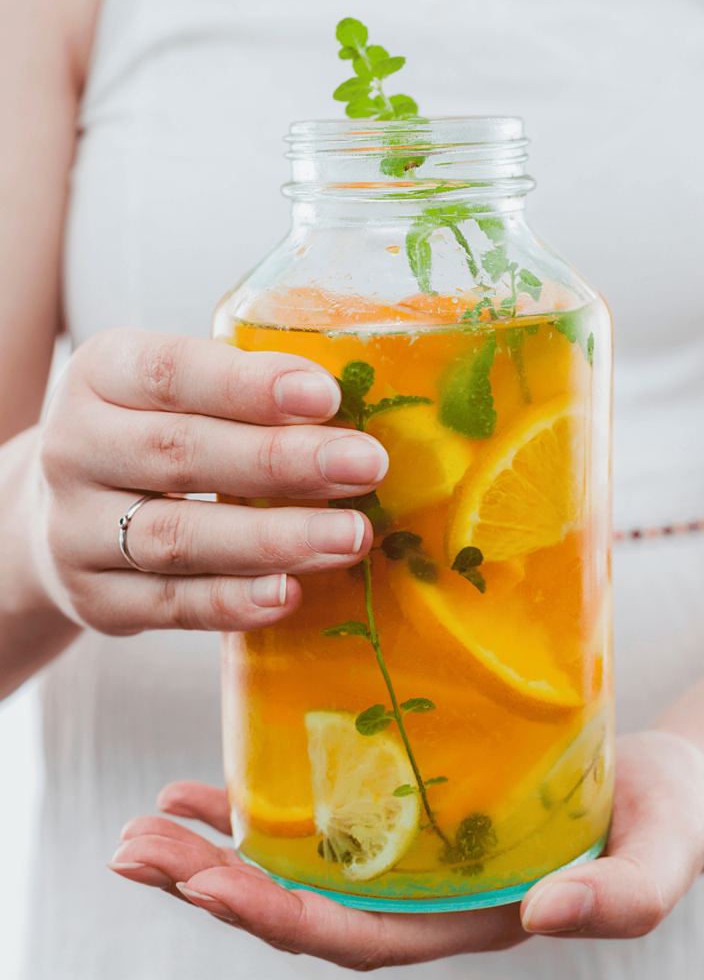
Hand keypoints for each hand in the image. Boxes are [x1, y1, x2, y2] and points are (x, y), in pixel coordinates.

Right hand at [23, 330, 387, 633]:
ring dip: (274, 539)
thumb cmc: (151, 434)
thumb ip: (242, 393)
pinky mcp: (94, 600)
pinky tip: (289, 593)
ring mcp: (74, 531)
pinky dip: (233, 602)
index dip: (249, 385)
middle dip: (282, 462)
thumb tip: (350, 414)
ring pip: (178, 538)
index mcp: (100, 375)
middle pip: (180, 454)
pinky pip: (170, 606)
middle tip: (366, 466)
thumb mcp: (173, 392)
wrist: (61, 513)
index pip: (171, 373)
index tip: (327, 397)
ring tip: (351, 535)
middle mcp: (72, 449)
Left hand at [108, 732, 703, 967]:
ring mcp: (407, 853)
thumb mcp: (660, 858)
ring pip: (295, 863)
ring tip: (144, 827)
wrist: (658, 782)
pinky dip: (255, 807)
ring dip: (213, 850)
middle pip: (302, 904)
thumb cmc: (661, 820)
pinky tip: (204, 791)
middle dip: (214, 885)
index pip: (358, 936)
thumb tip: (549, 912)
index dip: (281, 917)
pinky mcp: (405, 806)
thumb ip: (621, 899)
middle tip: (135, 851)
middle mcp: (421, 894)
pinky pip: (320, 814)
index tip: (210, 882)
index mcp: (466, 921)